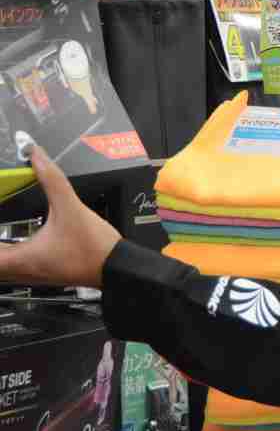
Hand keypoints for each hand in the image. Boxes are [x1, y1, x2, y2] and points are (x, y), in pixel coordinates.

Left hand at [0, 146, 120, 288]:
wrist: (117, 266)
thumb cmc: (94, 246)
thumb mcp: (70, 207)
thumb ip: (51, 179)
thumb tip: (36, 155)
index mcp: (21, 258)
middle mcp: (23, 271)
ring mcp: (34, 275)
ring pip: (3, 269)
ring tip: (1, 236)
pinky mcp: (45, 273)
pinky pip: (15, 268)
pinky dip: (8, 256)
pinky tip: (16, 243)